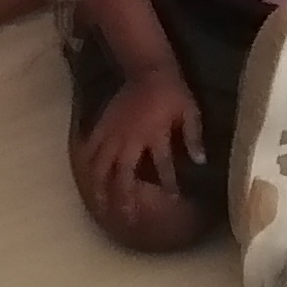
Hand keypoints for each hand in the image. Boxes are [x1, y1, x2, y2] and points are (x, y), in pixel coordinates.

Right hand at [83, 69, 203, 199]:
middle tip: (126, 218)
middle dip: (124, 198)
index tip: (172, 199)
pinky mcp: (103, 124)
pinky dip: (87, 163)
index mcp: (155, 135)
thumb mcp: (191, 112)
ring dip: (101, 187)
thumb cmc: (173, 92)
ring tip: (100, 206)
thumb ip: (194, 137)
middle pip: (123, 175)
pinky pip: (90, 147)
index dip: (168, 184)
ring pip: (101, 166)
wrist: (148, 68)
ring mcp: (114, 132)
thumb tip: (201, 162)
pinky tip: (86, 177)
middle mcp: (131, 138)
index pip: (163, 167)